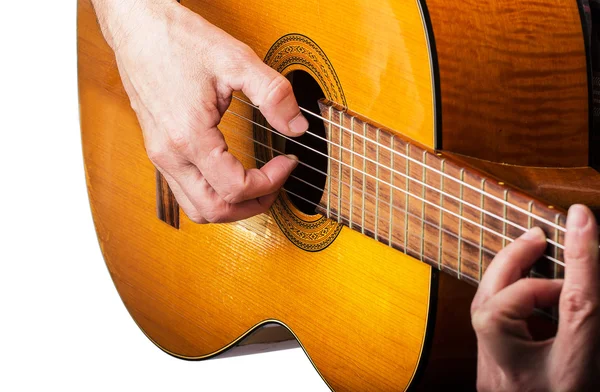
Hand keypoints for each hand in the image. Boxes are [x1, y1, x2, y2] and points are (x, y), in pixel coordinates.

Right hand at [91, 0, 307, 222]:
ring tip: (256, 187)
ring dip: (230, 206)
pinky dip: (212, 194)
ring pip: (196, 207)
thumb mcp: (236, 61)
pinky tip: (230, 175)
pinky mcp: (158, 149)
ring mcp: (160, 155)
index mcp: (188, 137)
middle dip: (252, 206)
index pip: (235, 188)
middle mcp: (169, 154)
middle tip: (276, 184)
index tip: (286, 162)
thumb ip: (273, 94)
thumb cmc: (177, 40)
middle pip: (214, 211)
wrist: (136, 26)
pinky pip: (185, 190)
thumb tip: (297, 126)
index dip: (270, 182)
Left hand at [471, 204, 599, 390]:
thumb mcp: (593, 360)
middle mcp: (515, 377)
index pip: (573, 308)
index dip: (581, 260)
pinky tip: (520, 283)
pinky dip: (502, 295)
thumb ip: (589, 310)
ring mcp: (493, 375)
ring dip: (504, 275)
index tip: (581, 218)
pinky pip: (485, 322)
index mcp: (563, 380)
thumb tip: (587, 267)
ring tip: (530, 250)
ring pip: (482, 312)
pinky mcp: (487, 372)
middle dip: (516, 262)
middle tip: (538, 235)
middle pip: (500, 307)